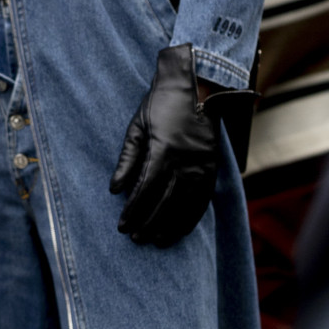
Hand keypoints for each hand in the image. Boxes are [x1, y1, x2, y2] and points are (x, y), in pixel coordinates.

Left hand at [109, 44, 219, 247]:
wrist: (197, 88)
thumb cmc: (160, 105)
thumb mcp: (136, 127)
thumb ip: (127, 160)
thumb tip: (115, 189)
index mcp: (164, 150)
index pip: (145, 190)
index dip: (133, 211)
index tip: (122, 226)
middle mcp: (186, 161)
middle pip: (165, 202)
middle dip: (148, 223)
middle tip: (135, 238)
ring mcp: (203, 166)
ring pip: (185, 205)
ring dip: (170, 226)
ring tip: (156, 241)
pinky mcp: (213, 168)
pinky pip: (203, 200)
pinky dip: (191, 218)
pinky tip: (180, 230)